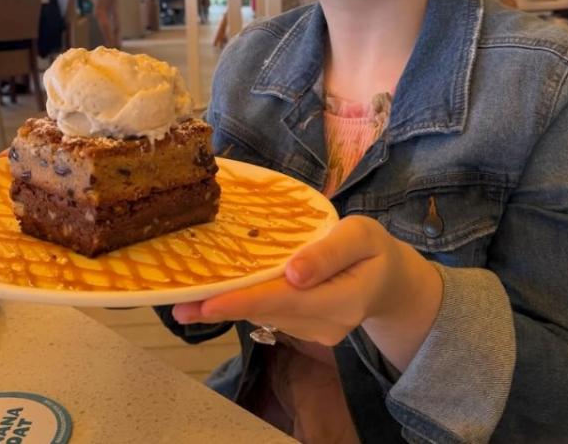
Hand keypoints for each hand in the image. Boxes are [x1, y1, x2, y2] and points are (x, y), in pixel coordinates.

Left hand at [173, 216, 442, 369]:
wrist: (391, 280)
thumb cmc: (375, 249)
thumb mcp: (363, 234)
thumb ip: (331, 251)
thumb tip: (293, 272)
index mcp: (343, 300)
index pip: (285, 301)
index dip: (243, 301)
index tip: (207, 304)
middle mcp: (326, 325)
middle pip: (267, 312)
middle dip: (221, 307)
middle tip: (176, 304)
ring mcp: (314, 332)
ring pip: (266, 314)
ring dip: (229, 304)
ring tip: (187, 296)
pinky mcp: (304, 330)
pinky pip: (271, 314)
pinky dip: (246, 302)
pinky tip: (221, 292)